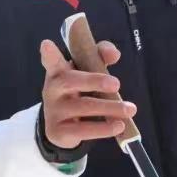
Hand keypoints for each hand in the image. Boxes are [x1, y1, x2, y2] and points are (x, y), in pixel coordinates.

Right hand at [38, 39, 135, 153]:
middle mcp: (52, 90)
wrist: (61, 127)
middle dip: (94, 80)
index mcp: (58, 72)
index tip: (47, 45)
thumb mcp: (84, 74)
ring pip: (83, 107)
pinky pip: (84, 130)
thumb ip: (99, 56)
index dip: (49, 53)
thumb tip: (114, 54)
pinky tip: (119, 126)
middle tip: (117, 83)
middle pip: (71, 81)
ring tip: (130, 109)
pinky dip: (103, 128)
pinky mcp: (59, 131)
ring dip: (109, 108)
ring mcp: (54, 111)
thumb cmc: (76, 93)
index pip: (52, 60)